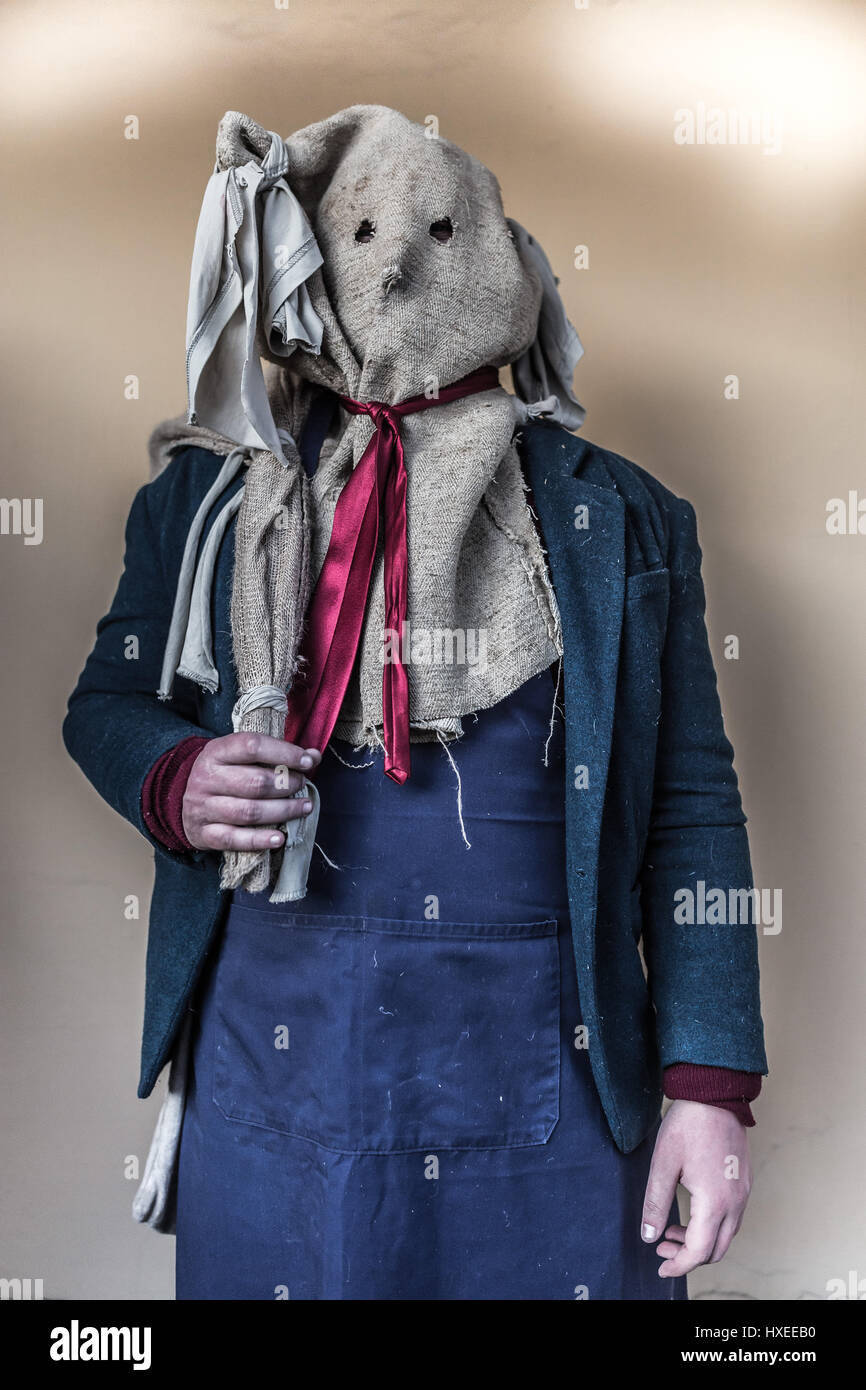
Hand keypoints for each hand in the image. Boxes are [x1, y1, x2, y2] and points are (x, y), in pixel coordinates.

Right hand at [181, 733, 321, 852]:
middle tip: (302, 785)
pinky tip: (279, 838)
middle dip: (286, 785)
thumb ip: (276, 754)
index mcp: (216, 752)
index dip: (284, 753)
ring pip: (248, 812)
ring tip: (303, 808)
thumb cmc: (223, 773)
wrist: (178, 796)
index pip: (252, 746)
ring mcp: (202, 807)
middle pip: (254, 783)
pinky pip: (234, 839)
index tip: (307, 761)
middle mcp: (206, 778)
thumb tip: (314, 756)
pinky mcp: (203, 833)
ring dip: (282, 811)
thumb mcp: (241, 756)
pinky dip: (259, 840)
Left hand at [641, 1098, 751, 1277]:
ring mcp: (743, 1193)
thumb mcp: (663, 1164)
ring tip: (670, 1230)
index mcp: (715, 1202)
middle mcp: (736, 1203)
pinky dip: (711, 1225)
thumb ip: (655, 1203)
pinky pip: (731, 1217)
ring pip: (726, 1234)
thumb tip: (648, 1236)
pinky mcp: (744, 1182)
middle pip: (717, 1250)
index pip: (699, 1251)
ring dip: (700, 1240)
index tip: (660, 1268)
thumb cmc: (689, 1125)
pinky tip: (690, 1212)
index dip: (678, 1265)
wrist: (715, 1093)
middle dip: (688, 1256)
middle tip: (661, 1248)